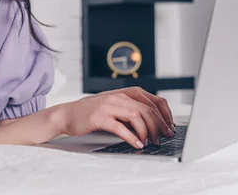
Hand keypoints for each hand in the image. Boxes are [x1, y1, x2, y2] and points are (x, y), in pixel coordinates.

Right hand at [56, 87, 174, 148]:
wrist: (68, 114)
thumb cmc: (92, 112)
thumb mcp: (115, 105)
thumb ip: (131, 108)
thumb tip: (154, 121)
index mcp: (125, 92)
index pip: (154, 100)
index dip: (165, 115)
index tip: (170, 127)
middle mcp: (118, 96)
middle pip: (148, 109)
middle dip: (159, 125)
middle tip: (163, 138)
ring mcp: (109, 105)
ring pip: (137, 116)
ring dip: (147, 131)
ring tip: (149, 142)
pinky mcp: (100, 117)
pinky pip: (121, 127)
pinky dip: (132, 137)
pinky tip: (136, 144)